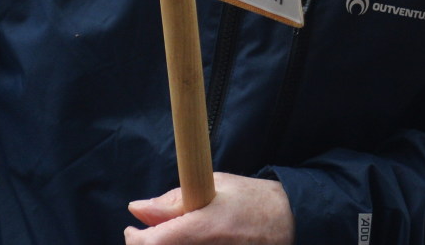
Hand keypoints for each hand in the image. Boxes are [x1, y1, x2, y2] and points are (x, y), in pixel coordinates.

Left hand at [124, 173, 294, 244]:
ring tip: (177, 234)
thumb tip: (137, 208)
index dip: (135, 238)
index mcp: (203, 229)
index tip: (133, 229)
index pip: (151, 244)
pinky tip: (189, 242)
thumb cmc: (254, 200)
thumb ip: (174, 200)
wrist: (290, 223)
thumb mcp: (216, 186)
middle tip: (150, 233)